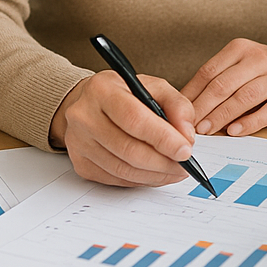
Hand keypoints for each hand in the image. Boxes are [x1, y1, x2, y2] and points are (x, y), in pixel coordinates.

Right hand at [50, 70, 196, 186]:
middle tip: (185, 165)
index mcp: (102, 90)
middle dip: (163, 162)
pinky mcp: (80, 163)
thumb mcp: (152, 87)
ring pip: (123, 169)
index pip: (134, 119)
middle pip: (129, 149)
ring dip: (155, 174)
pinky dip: (141, 180)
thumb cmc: (122, 94)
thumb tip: (187, 134)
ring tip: (175, 170)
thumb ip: (176, 104)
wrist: (87, 103)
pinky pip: (116, 179)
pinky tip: (155, 173)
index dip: (163, 138)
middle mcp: (84, 116)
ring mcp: (79, 143)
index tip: (186, 150)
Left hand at [181, 39, 266, 137]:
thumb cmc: (264, 71)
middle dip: (202, 108)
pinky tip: (234, 131)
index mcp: (240, 48)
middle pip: (223, 85)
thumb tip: (184, 105)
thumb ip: (216, 80)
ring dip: (221, 116)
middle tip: (189, 126)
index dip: (191, 94)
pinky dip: (249, 123)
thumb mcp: (240, 65)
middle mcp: (258, 59)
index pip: (209, 72)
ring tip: (206, 130)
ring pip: (243, 98)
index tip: (178, 112)